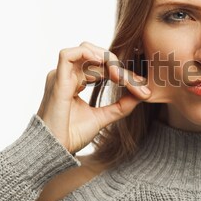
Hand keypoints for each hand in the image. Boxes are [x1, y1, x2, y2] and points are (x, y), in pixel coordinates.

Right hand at [36, 41, 151, 153]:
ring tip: (118, 75)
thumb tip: (143, 94)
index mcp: (77, 81)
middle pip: (98, 57)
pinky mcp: (57, 80)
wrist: (56, 150)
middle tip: (134, 83)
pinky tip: (100, 63)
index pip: (103, 68)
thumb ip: (122, 105)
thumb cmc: (72, 135)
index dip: (123, 74)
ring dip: (106, 58)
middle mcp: (68, 75)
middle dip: (119, 67)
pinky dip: (86, 54)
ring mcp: (61, 76)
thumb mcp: (104, 117)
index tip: (141, 88)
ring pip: (85, 50)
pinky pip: (67, 55)